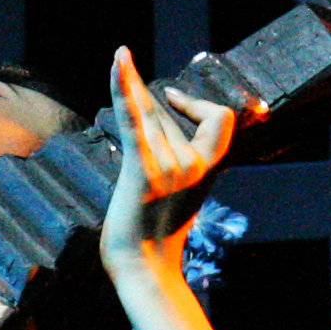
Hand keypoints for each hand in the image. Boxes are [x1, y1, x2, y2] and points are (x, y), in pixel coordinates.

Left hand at [99, 46, 236, 272]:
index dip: (198, 105)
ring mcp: (169, 168)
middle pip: (166, 113)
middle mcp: (193, 165)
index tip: (171, 101)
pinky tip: (119, 59)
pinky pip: (134, 119)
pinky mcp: (141, 171)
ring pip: (148, 115)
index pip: (220, 119)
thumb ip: (174, 156)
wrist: (143, 270)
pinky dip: (125, 87)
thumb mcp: (177, 191)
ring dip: (127, 106)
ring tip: (110, 116)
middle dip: (139, 99)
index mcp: (207, 169)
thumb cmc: (153, 234)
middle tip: (120, 68)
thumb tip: (156, 118)